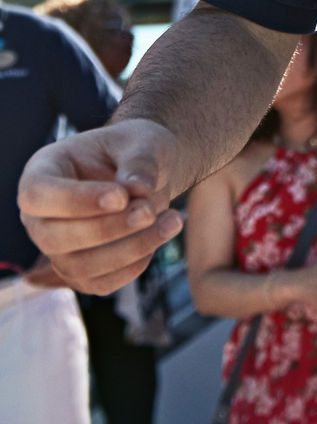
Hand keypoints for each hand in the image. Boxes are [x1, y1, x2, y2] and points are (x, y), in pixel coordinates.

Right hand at [18, 119, 183, 294]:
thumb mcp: (143, 140)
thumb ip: (139, 161)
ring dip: (129, 249)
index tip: (121, 196)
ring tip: (173, 220)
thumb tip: (137, 191)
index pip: (37, 195)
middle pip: (53, 238)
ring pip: (78, 266)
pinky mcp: (81, 272)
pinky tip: (161, 235)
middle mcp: (40, 216)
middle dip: (107, 229)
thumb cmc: (135, 148)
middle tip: (150, 211)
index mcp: (42, 171)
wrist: (145, 171)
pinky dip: (134, 265)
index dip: (76, 201)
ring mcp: (57, 248)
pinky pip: (100, 283)